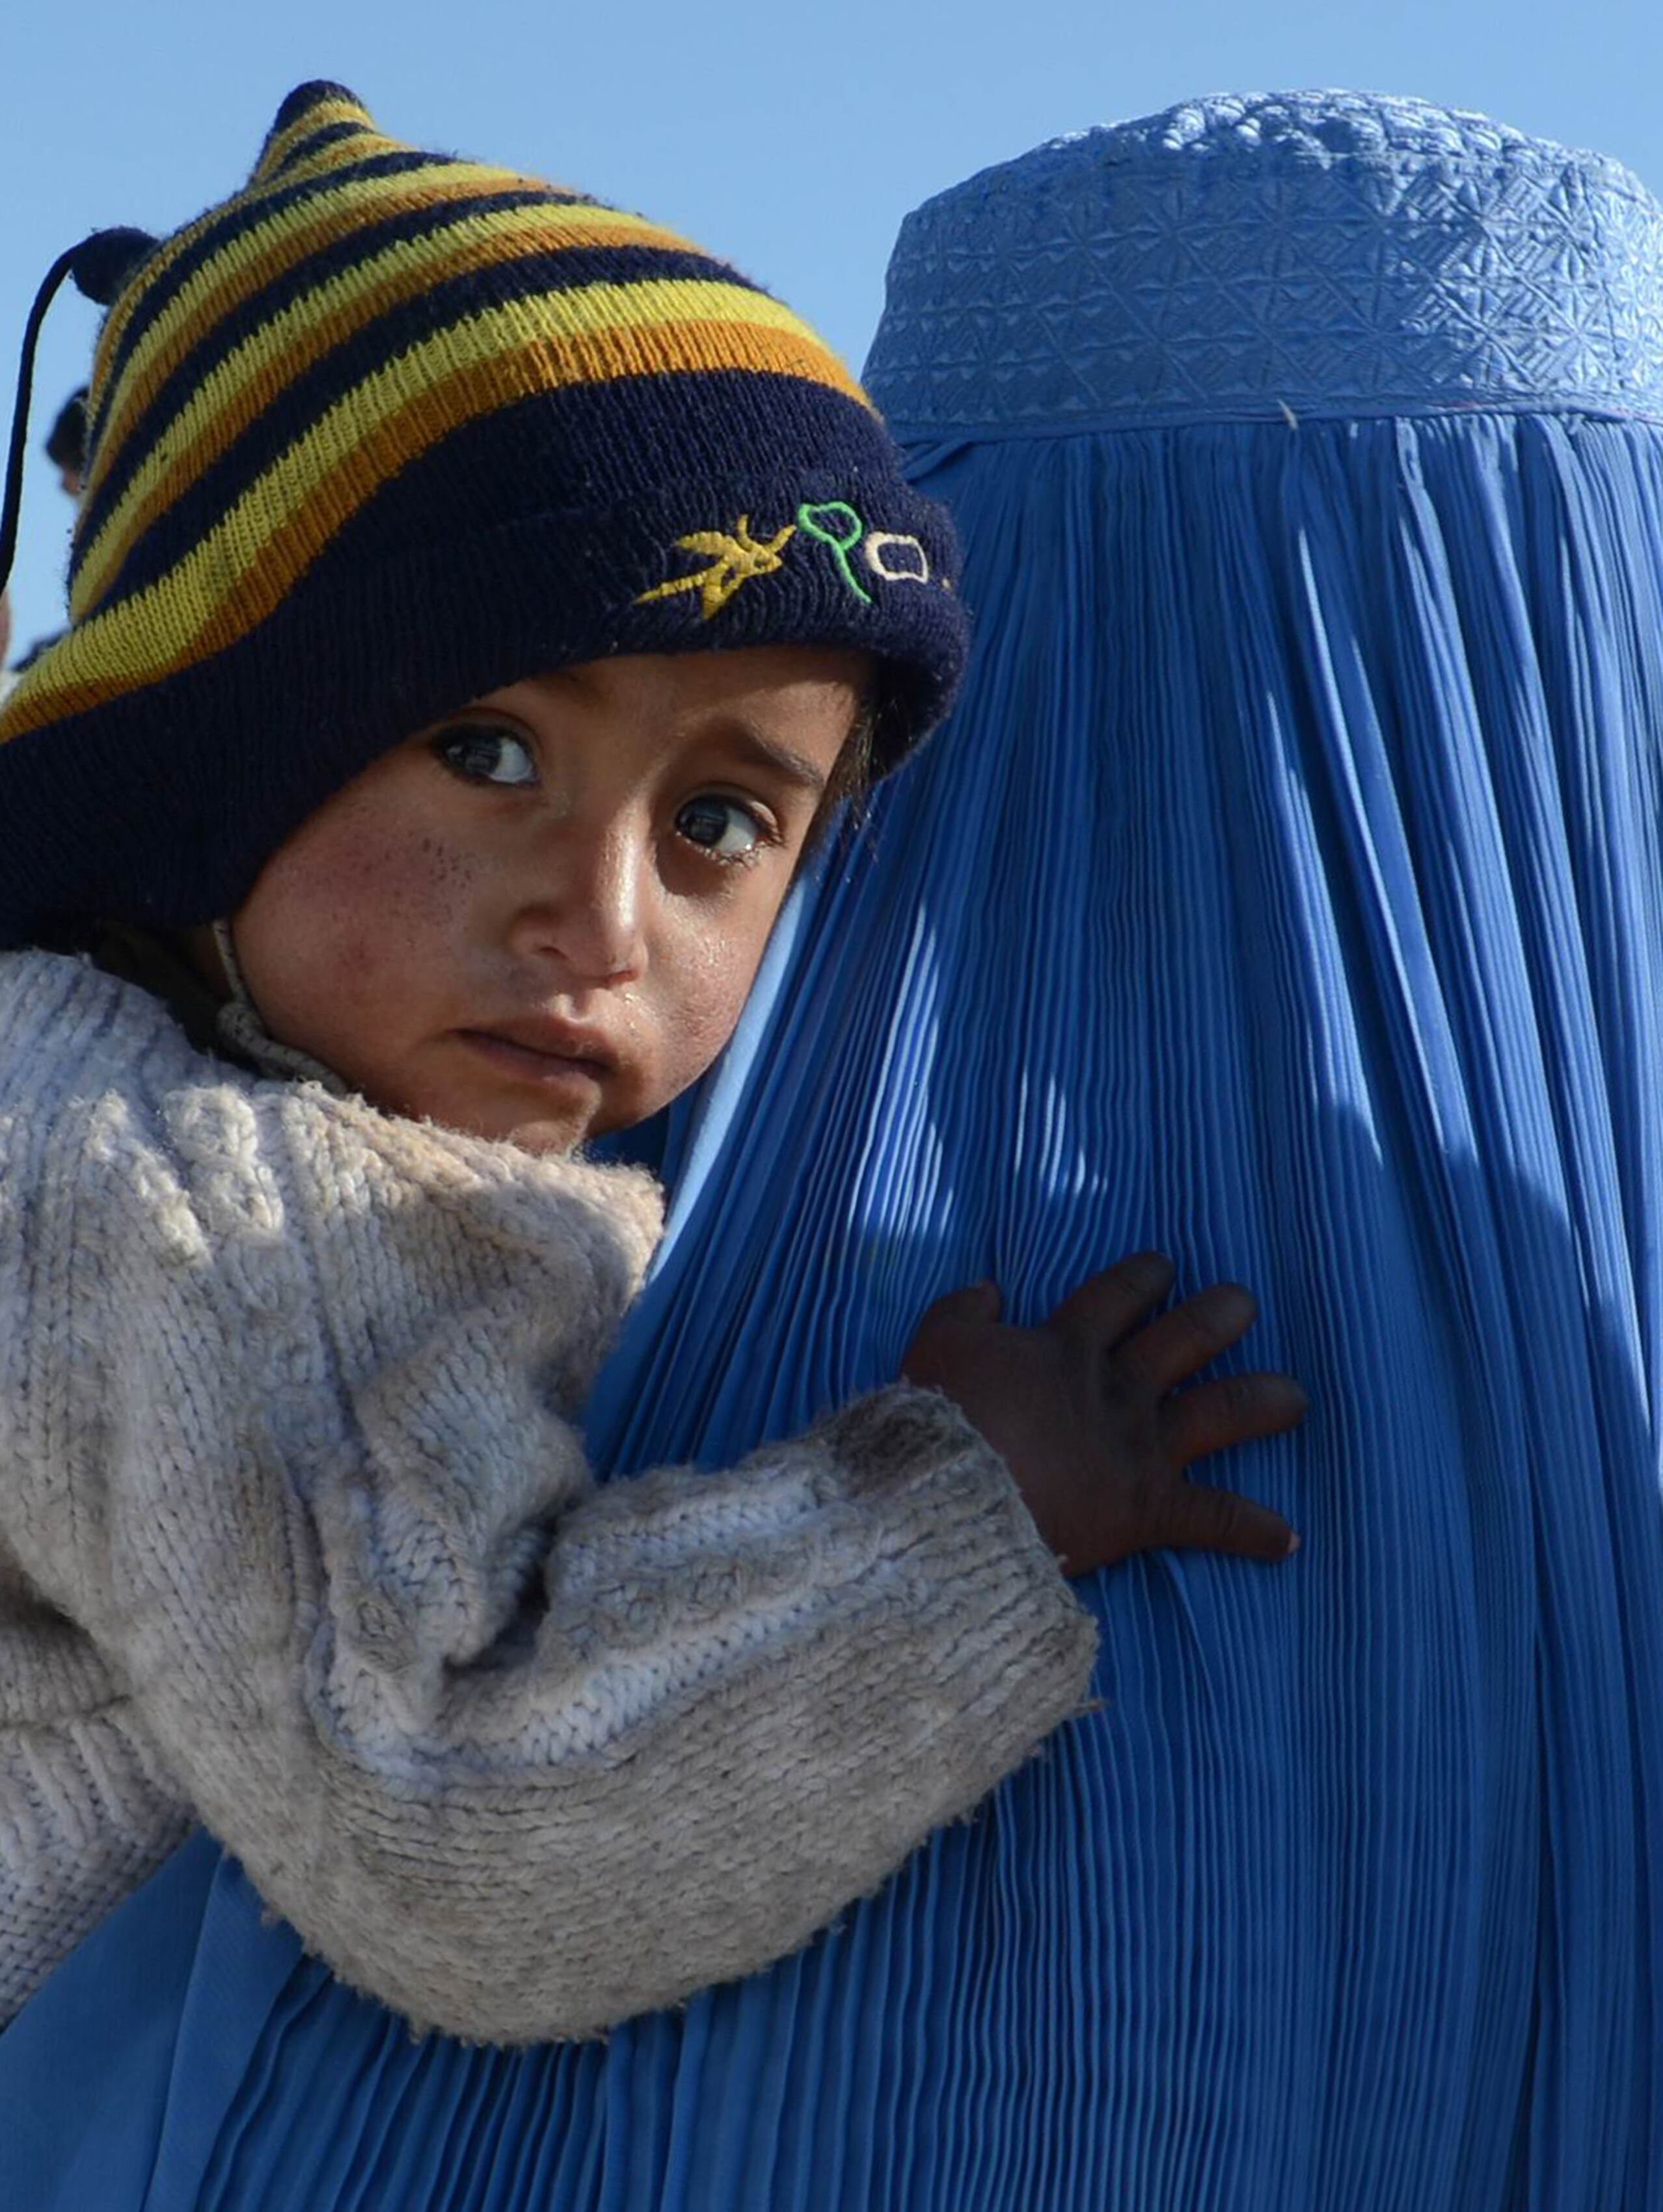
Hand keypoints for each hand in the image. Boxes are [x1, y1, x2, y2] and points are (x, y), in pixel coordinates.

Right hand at [901, 1251, 1303, 1575]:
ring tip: (1294, 1398)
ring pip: (1221, 1411)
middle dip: (1219, 1316)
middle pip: (1185, 1338)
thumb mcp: (937, 1344)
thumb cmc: (939, 1419)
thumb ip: (964, 1311)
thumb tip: (989, 1289)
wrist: (952, 1494)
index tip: (1163, 1266)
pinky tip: (1288, 1538)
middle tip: (1242, 1304)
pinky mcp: (1149, 1507)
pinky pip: (1214, 1518)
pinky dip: (1252, 1529)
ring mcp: (1140, 1446)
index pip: (1118, 1297)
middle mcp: (1117, 1388)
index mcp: (1067, 1347)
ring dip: (1263, 1402)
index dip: (1145, 1277)